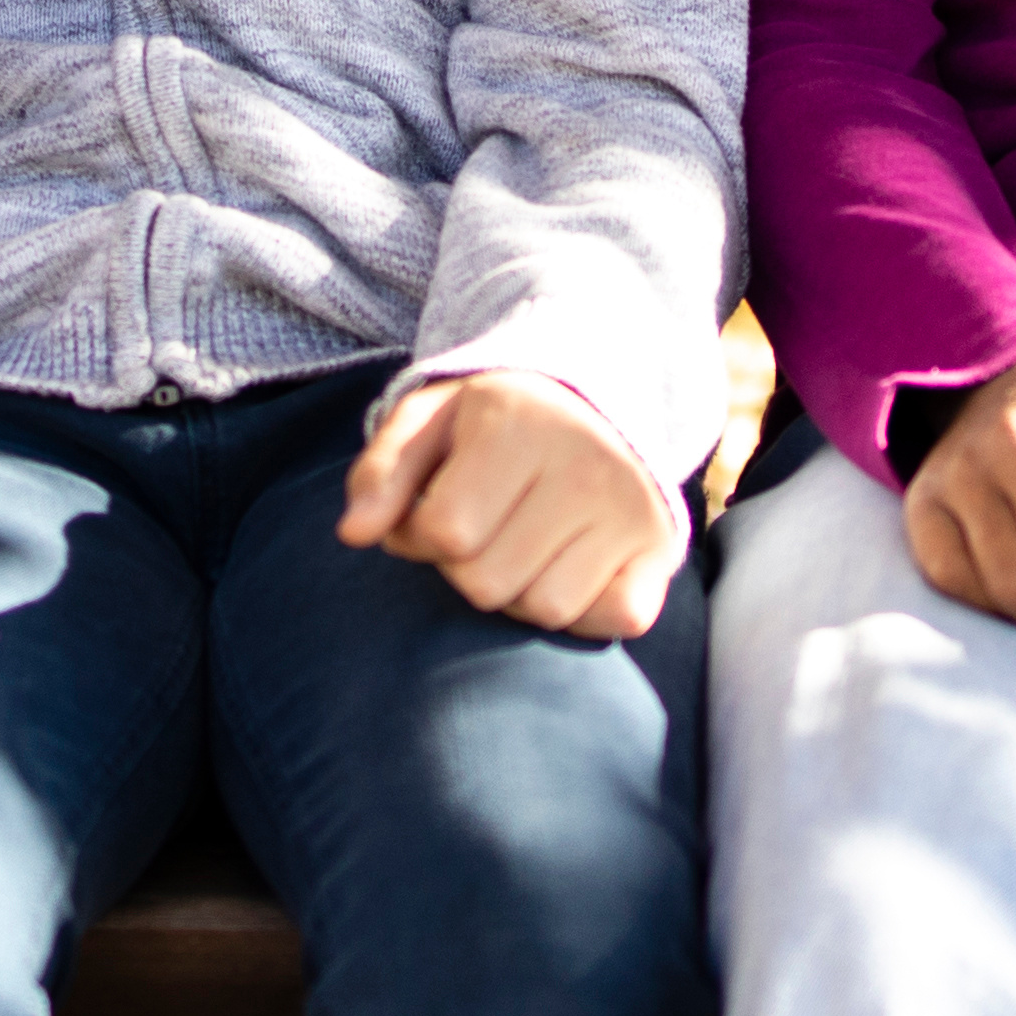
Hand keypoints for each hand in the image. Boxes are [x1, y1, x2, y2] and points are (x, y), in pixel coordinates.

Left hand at [341, 373, 681, 639]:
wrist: (596, 397)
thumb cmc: (494, 423)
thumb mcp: (427, 423)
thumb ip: (380, 472)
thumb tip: (354, 533)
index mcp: (515, 421)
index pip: (443, 533)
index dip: (418, 535)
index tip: (432, 509)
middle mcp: (584, 462)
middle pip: (487, 582)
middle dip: (468, 566)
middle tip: (485, 528)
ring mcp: (629, 507)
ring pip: (544, 609)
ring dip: (520, 593)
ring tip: (524, 546)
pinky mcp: (661, 547)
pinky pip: (614, 619)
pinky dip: (584, 610)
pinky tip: (571, 567)